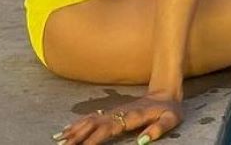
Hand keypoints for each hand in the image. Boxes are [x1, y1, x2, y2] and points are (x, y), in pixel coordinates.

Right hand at [53, 94, 182, 144]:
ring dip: (75, 129)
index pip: (109, 128)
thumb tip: (142, 142)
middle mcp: (120, 112)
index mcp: (132, 116)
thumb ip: (158, 129)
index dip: (94, 138)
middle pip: (95, 124)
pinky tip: (67, 130)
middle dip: (78, 136)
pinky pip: (92, 118)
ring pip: (91, 120)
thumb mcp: (171, 119)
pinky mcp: (113, 112)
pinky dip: (79, 124)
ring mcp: (115, 111)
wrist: (166, 92)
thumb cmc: (169, 109)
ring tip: (59, 139)